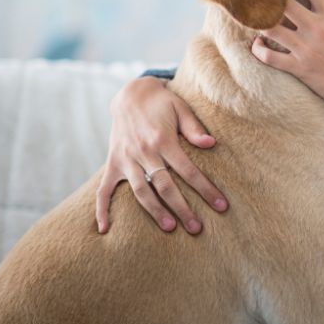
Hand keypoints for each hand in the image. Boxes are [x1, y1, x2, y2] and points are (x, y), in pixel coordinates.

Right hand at [95, 76, 227, 234]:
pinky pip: (103, 190)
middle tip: (196, 228)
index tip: (221, 206)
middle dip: (182, 208)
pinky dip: (102, 209)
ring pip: (140, 191)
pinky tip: (105, 229)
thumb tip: (211, 144)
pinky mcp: (113, 163)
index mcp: (163, 140)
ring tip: (169, 228)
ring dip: (154, 212)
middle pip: (165, 186)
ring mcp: (125, 159)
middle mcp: (143, 152)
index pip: (188, 170)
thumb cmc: (162, 103)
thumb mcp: (181, 108)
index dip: (205, 189)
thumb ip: (194, 128)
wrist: (131, 94)